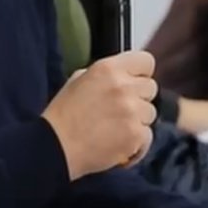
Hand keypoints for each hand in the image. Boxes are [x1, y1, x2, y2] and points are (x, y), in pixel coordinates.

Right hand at [43, 50, 157, 179]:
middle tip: (120, 110)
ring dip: (137, 121)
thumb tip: (123, 76)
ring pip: (150, 113)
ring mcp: (132, 111)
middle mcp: (123, 87)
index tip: (134, 81)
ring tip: (116, 129)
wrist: (56, 146)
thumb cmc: (62, 116)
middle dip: (138, 98)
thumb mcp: (78, 80)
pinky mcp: (136, 135)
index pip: (145, 61)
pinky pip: (148, 135)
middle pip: (151, 88)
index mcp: (108, 69)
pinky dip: (137, 143)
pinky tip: (119, 144)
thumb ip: (105, 75)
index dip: (141, 73)